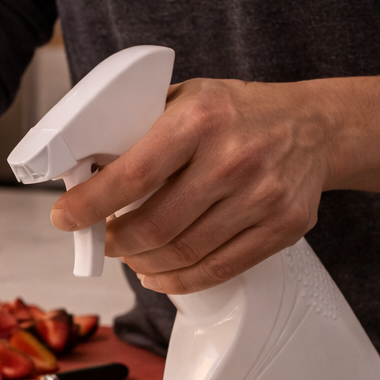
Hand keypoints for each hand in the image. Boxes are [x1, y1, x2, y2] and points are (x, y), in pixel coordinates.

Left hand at [50, 78, 333, 294]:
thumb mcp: (185, 99)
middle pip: (155, 226)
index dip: (91, 204)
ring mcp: (263, 196)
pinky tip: (160, 273)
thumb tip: (84, 171)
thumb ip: (139, 129)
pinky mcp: (282, 227)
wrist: (315, 125)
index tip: (65, 218)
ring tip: (131, 255)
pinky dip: (178, 280)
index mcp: (201, 119)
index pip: (133, 174)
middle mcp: (235, 157)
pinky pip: (217, 270)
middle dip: (116, 242)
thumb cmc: (236, 113)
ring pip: (182, 254)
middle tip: (104, 240)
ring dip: (143, 263)